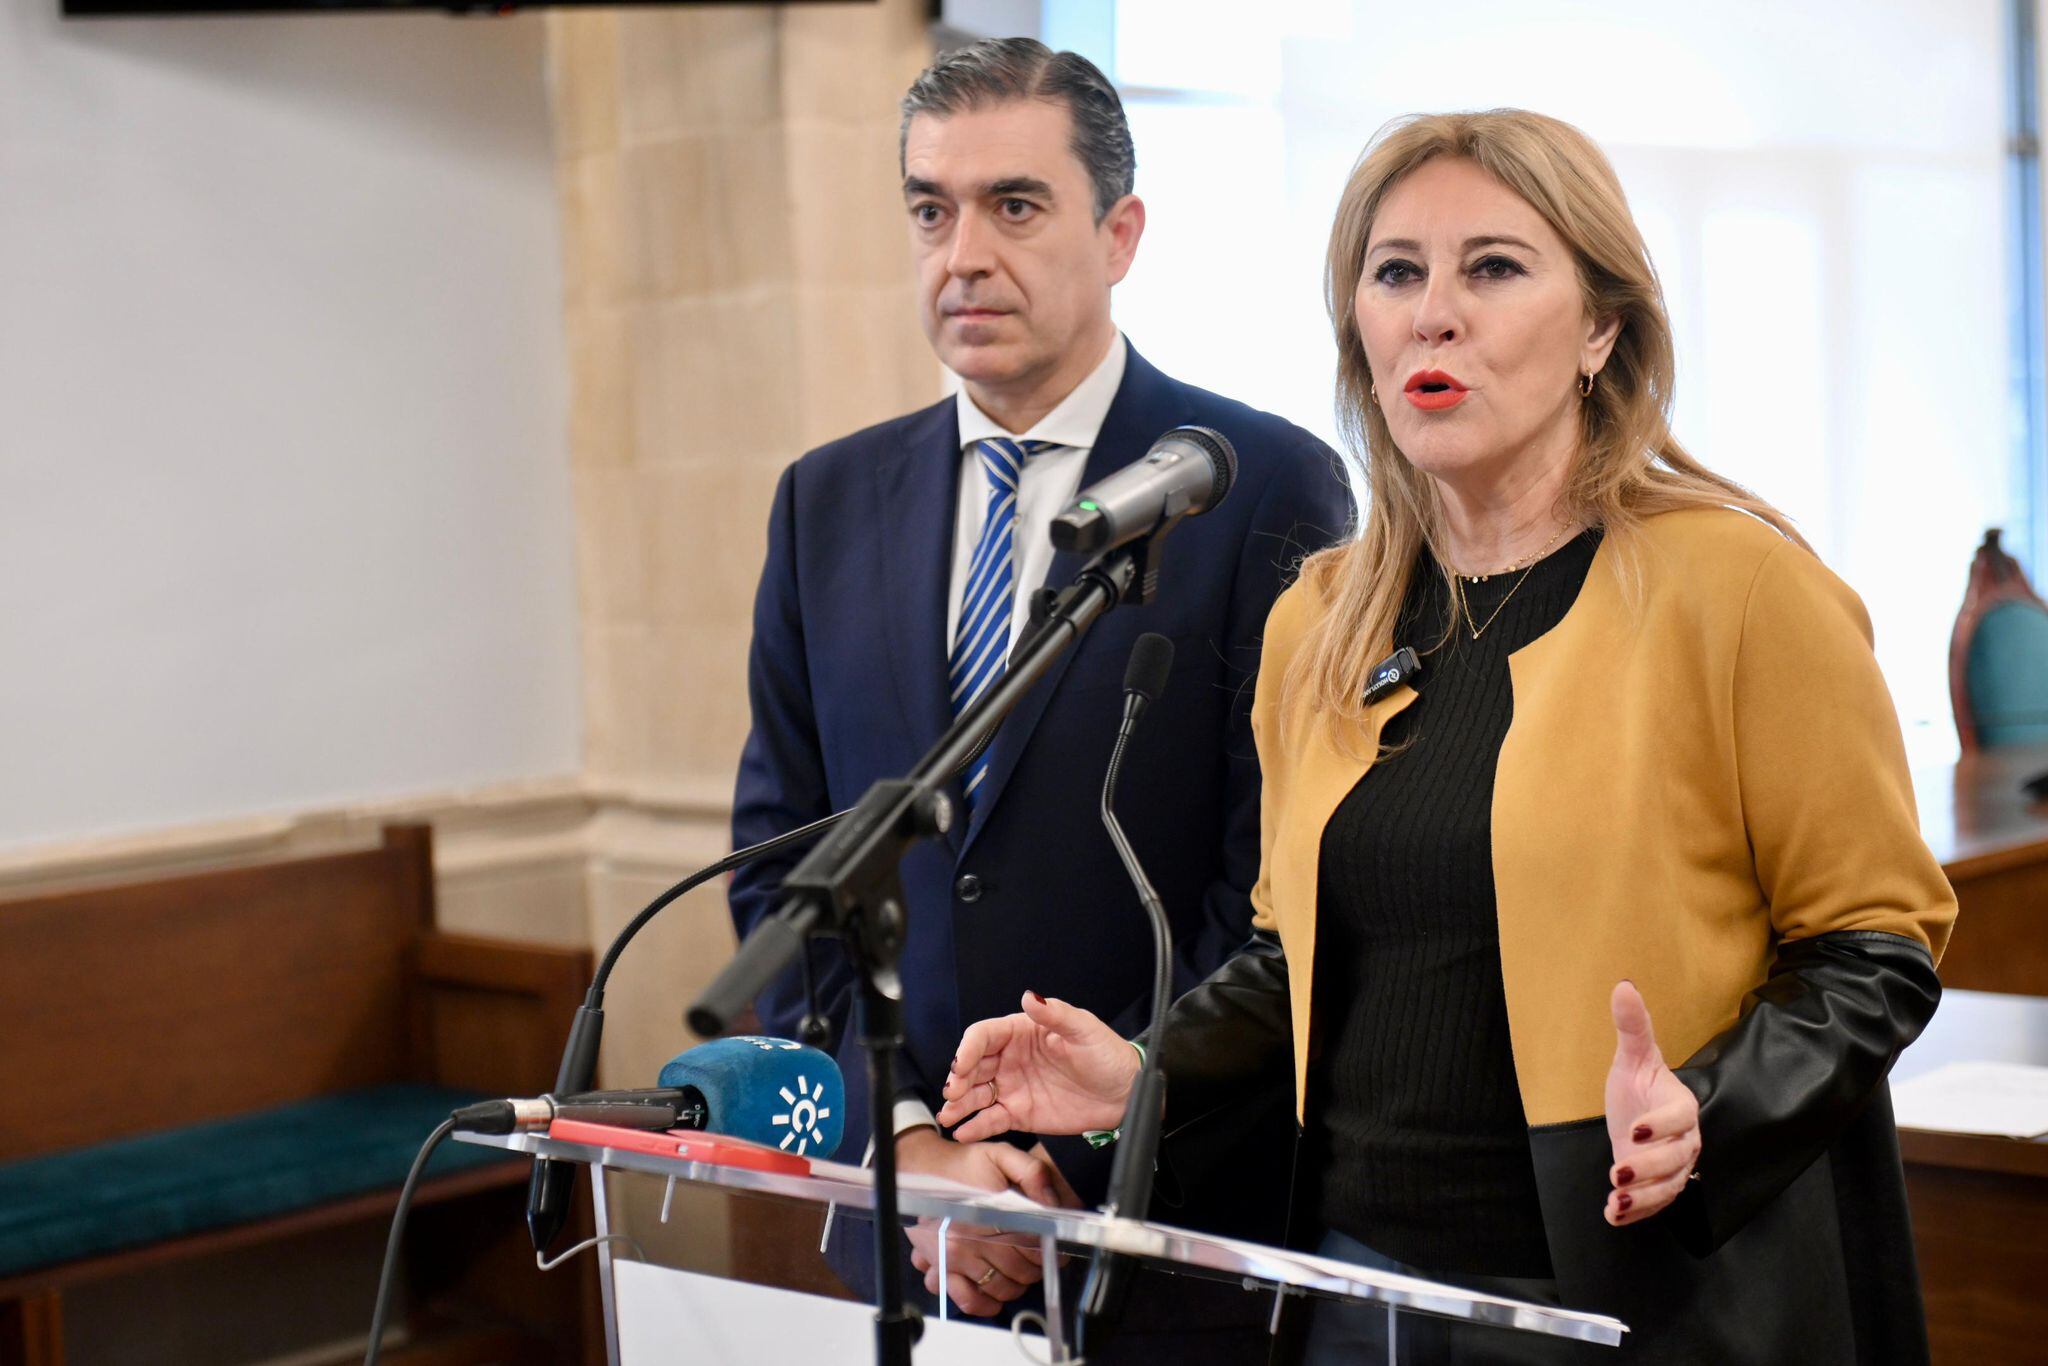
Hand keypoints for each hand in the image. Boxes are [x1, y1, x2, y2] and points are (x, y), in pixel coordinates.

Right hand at [898, 1130, 1076, 1315]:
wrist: (925, 1171)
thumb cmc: (964, 1165)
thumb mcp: (1000, 1155)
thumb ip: (1029, 1171)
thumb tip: (1049, 1200)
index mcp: (982, 1214)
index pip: (1029, 1243)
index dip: (1048, 1249)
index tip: (1055, 1248)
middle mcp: (965, 1240)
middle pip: (1017, 1269)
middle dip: (1036, 1268)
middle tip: (1041, 1261)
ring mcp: (952, 1258)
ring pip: (999, 1287)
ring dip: (1016, 1285)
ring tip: (1022, 1274)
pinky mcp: (941, 1269)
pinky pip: (967, 1299)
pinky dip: (985, 1304)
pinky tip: (996, 1298)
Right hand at [936, 992, 1141, 1140]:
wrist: (1125, 1094)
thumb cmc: (1107, 1055)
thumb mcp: (1084, 1029)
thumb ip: (1055, 1014)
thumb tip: (1030, 997)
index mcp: (1022, 1031)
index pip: (983, 1036)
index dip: (968, 1049)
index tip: (961, 1065)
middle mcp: (1011, 1058)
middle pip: (973, 1066)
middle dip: (958, 1079)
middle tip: (953, 1093)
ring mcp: (1013, 1087)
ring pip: (977, 1094)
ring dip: (959, 1104)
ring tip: (949, 1115)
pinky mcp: (1020, 1113)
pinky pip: (992, 1119)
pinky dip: (976, 1126)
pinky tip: (964, 1132)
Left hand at [1603, 980, 1702, 1226]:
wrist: (1639, 1115)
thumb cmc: (1640, 1085)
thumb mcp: (1632, 1057)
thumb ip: (1632, 1027)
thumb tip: (1623, 985)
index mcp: (1680, 1106)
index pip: (1680, 1117)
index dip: (1660, 1125)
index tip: (1633, 1131)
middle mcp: (1684, 1141)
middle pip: (1677, 1159)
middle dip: (1649, 1167)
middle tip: (1619, 1171)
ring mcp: (1674, 1167)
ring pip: (1669, 1187)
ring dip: (1644, 1198)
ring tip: (1617, 1201)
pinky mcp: (1660, 1187)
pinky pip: (1656, 1204)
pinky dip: (1636, 1213)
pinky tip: (1612, 1215)